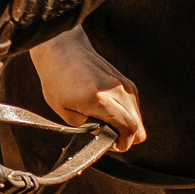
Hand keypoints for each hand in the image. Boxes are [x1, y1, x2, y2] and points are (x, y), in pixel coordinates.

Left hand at [31, 27, 145, 151]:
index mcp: (98, 99)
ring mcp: (124, 84)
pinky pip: (133, 106)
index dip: (123, 144)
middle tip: (106, 136)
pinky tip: (108, 111)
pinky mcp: (126, 81)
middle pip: (138, 126)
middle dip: (125, 138)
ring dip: (125, 125)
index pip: (128, 128)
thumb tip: (105, 136)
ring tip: (104, 122)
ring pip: (137, 117)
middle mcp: (116, 91)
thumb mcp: (65, 112)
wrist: (61, 49)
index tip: (110, 145)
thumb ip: (88, 127)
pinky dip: (125, 114)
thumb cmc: (57, 79)